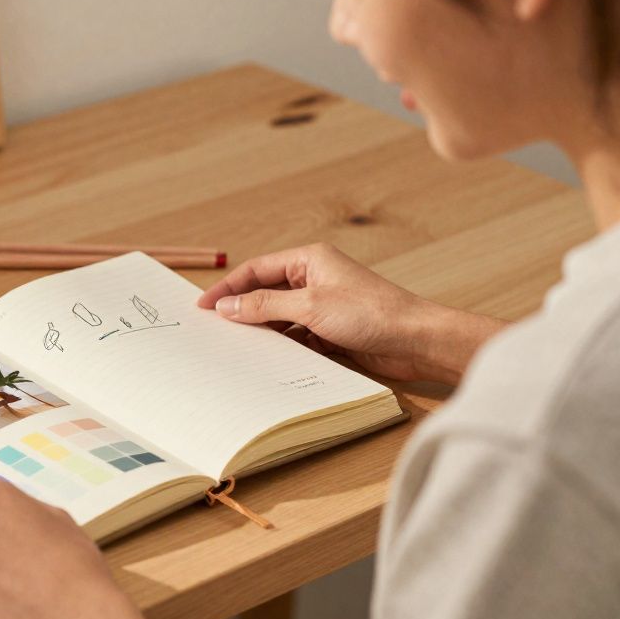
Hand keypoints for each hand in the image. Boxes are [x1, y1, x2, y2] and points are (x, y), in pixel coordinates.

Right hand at [197, 243, 506, 383]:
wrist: (416, 341)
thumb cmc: (373, 313)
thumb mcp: (310, 306)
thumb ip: (265, 305)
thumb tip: (228, 306)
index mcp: (310, 260)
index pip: (257, 269)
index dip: (228, 287)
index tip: (204, 305)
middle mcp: (314, 279)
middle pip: (265, 292)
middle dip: (241, 309)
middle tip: (213, 328)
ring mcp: (323, 305)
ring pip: (279, 316)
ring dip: (261, 330)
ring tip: (236, 347)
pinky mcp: (331, 330)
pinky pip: (295, 336)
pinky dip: (281, 345)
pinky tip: (268, 358)